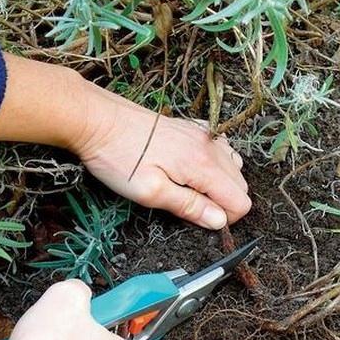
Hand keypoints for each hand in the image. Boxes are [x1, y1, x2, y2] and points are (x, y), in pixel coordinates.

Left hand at [72, 78, 250, 228]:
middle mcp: (210, 147)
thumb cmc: (118, 157)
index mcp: (203, 165)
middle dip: (223, 203)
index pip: (240, 202)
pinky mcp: (192, 127)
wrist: (97, 118)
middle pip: (241, 185)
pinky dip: (215, 162)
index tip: (200, 219)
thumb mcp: (150, 192)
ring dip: (220, 183)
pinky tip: (190, 168)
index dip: (224, 219)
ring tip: (189, 189)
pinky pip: (221, 148)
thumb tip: (219, 221)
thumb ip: (189, 206)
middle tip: (190, 207)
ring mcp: (203, 134)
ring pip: (234, 166)